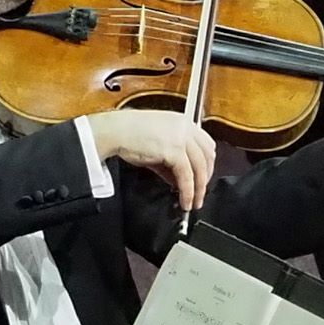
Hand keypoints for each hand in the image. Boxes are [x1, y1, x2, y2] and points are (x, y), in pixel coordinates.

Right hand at [90, 106, 218, 209]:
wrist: (115, 131)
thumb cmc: (129, 135)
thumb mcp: (157, 146)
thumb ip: (170, 162)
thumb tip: (178, 180)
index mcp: (182, 122)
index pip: (206, 143)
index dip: (207, 163)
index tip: (203, 176)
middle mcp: (185, 127)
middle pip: (208, 155)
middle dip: (205, 177)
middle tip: (200, 192)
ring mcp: (181, 138)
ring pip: (200, 167)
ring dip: (199, 188)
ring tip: (194, 202)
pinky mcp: (174, 150)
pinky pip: (187, 176)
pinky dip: (188, 191)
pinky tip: (185, 200)